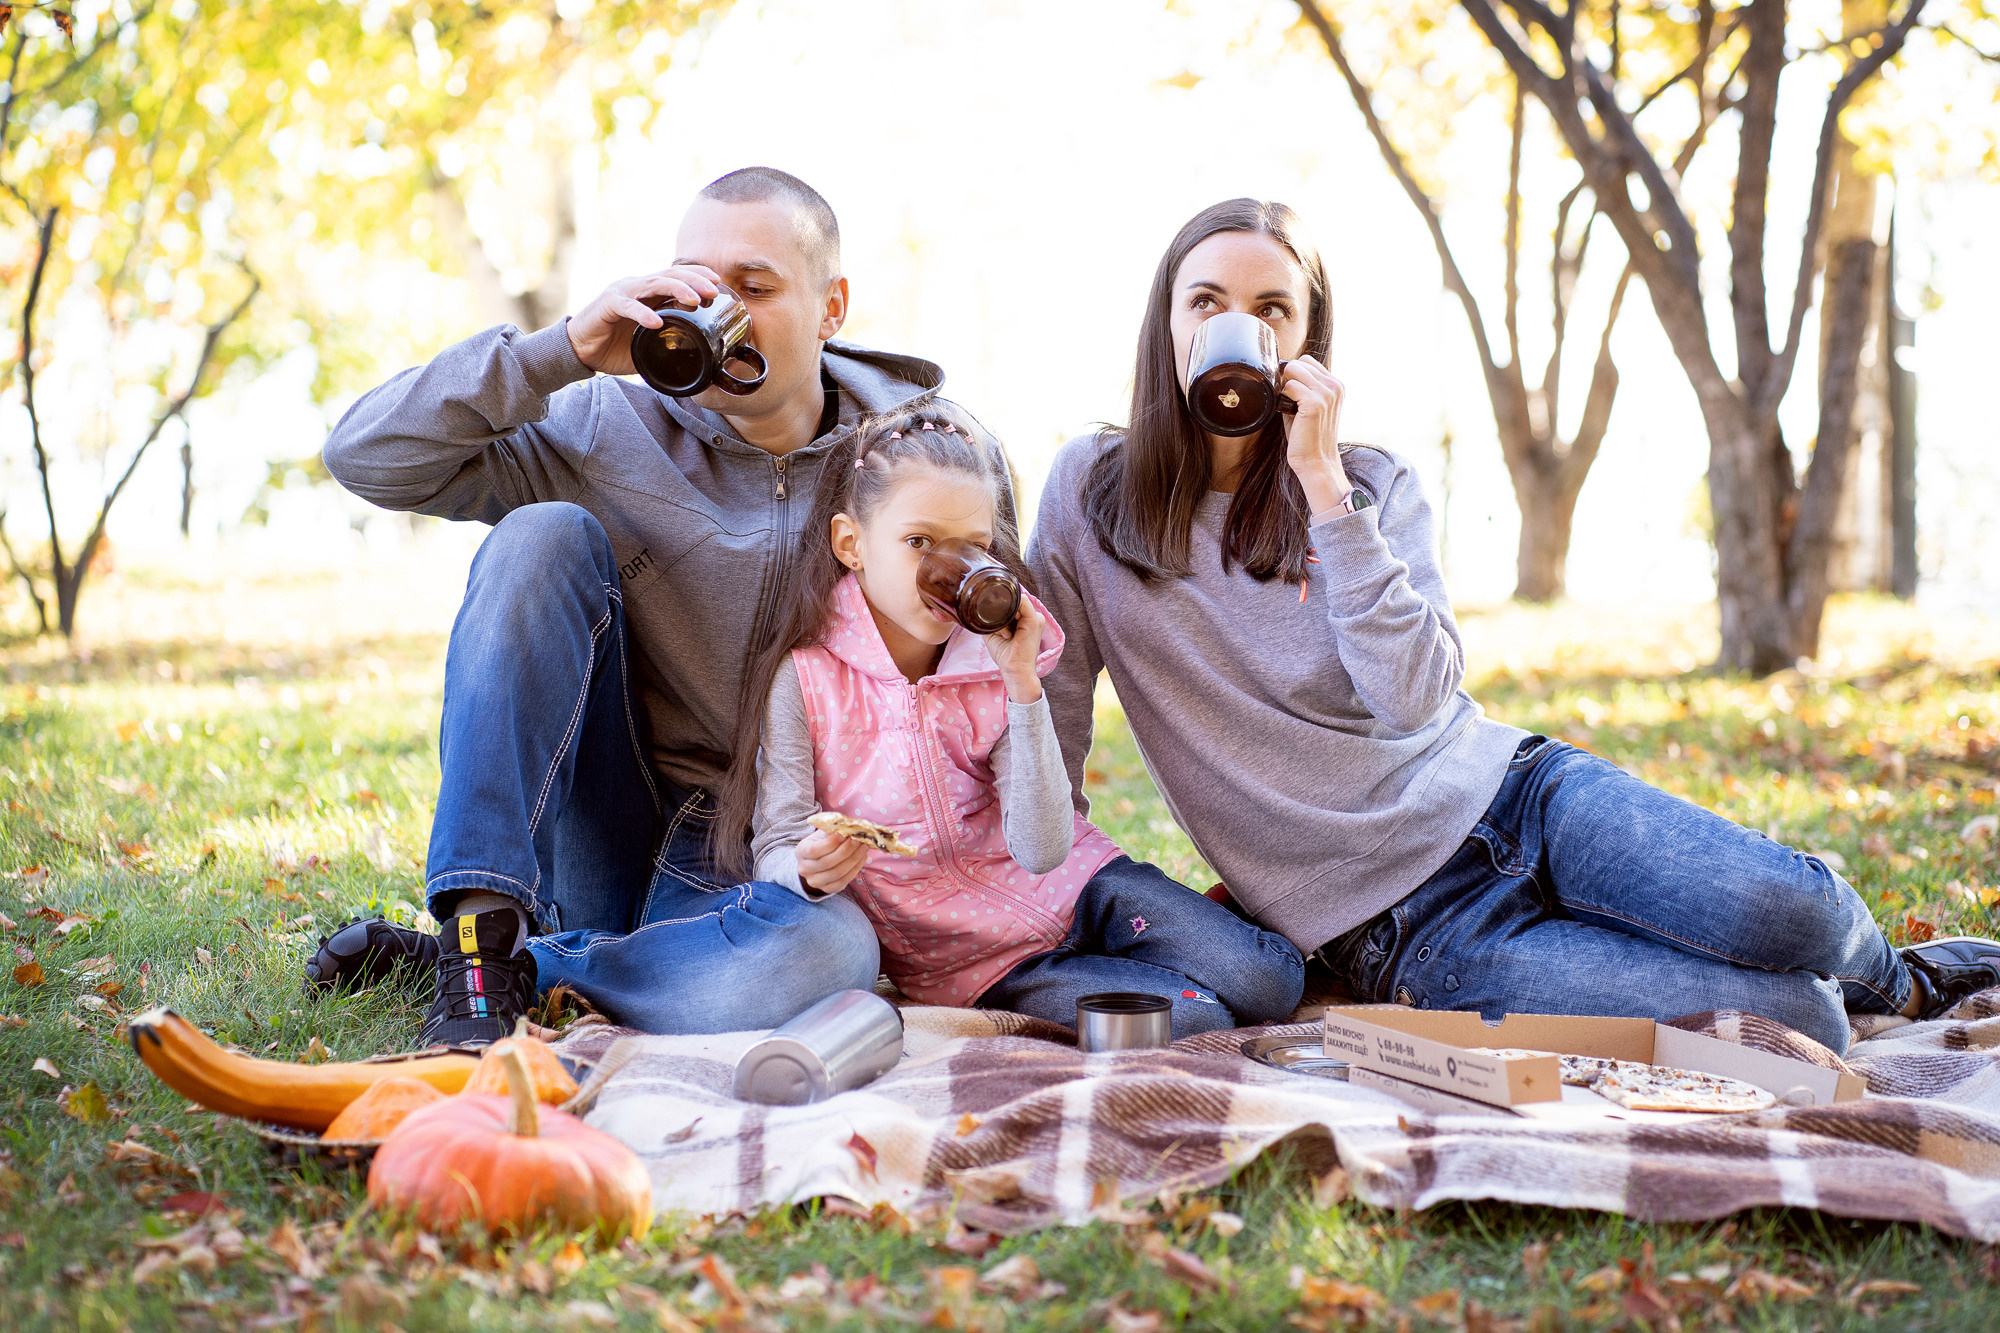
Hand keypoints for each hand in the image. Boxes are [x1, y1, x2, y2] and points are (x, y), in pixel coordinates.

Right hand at [564, 266, 722, 375]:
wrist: (580, 351)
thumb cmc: (614, 346)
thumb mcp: (648, 346)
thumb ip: (668, 346)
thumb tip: (696, 359)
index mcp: (648, 294)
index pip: (675, 277)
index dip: (696, 276)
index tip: (718, 282)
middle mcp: (636, 287)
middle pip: (669, 276)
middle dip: (693, 280)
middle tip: (713, 290)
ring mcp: (622, 293)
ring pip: (652, 284)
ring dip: (676, 289)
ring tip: (694, 299)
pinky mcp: (607, 305)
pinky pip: (627, 306)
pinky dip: (643, 313)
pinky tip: (656, 322)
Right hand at [797, 827, 869, 894]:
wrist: (814, 861)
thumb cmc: (820, 843)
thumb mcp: (821, 834)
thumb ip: (832, 831)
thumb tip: (850, 827)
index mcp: (801, 852)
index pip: (814, 850)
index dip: (831, 843)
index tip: (845, 834)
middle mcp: (805, 869)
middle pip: (827, 862)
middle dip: (846, 850)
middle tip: (859, 840)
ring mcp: (815, 881)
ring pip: (837, 873)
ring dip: (854, 859)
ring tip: (863, 847)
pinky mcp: (827, 888)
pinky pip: (843, 881)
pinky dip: (855, 869)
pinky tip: (861, 858)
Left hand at [983, 600, 1044, 703]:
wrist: (1014, 670)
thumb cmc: (1005, 655)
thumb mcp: (994, 631)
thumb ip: (992, 617)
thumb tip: (985, 604)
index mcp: (1025, 619)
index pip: (1012, 602)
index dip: (1000, 609)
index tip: (995, 624)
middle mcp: (1032, 616)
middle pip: (1012, 601)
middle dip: (1001, 613)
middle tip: (1003, 634)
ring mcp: (1035, 617)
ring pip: (1014, 602)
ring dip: (1004, 616)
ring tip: (1006, 636)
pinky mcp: (1034, 619)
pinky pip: (1021, 602)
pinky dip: (1008, 616)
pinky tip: (1009, 633)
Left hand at [1279, 355, 1351, 514]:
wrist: (1316, 462)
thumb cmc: (1308, 436)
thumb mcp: (1309, 407)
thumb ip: (1301, 388)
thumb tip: (1281, 372)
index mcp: (1336, 385)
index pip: (1308, 361)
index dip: (1294, 374)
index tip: (1291, 393)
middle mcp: (1334, 386)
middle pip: (1300, 362)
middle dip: (1288, 378)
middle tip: (1287, 400)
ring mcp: (1326, 393)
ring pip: (1293, 369)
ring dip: (1285, 387)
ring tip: (1289, 406)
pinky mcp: (1315, 403)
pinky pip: (1289, 385)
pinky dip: (1283, 397)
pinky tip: (1288, 411)